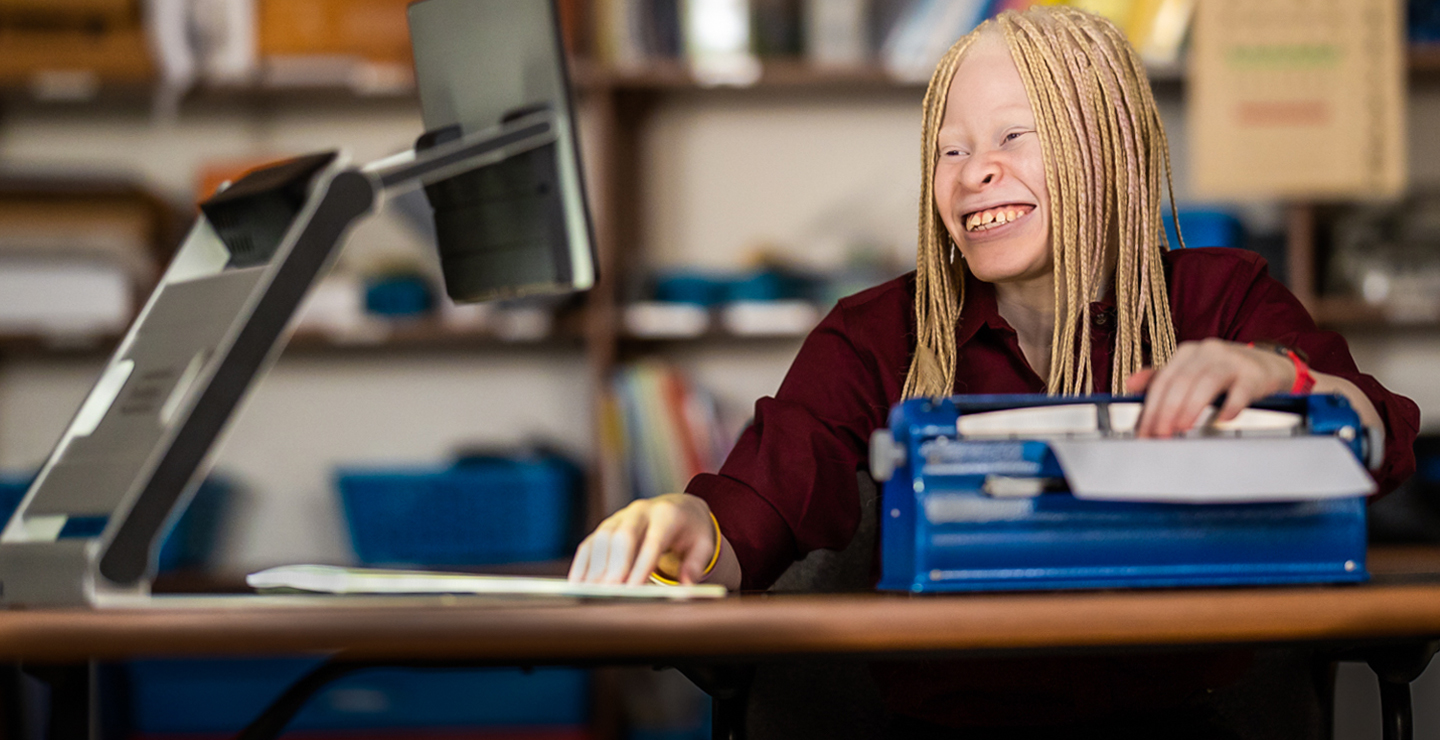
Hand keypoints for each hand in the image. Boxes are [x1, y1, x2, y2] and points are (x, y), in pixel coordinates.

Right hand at [567, 493, 716, 585]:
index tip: (632, 588)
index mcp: (667, 515)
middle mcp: (640, 511)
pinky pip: (590, 543)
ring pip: (602, 538)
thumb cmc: (691, 531)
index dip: (641, 565)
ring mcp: (620, 517)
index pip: (652, 541)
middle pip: (623, 536)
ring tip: (591, 593)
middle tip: (608, 592)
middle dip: (615, 565)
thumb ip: (696, 565)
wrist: (679, 507)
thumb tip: (686, 589)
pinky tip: (578, 584)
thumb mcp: (704, 545)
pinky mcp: (606, 526)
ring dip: (595, 566)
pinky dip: (582, 564)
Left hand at [1124, 338, 1293, 437]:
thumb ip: (1161, 378)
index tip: (1145, 432)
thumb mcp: (1191, 371)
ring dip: (1191, 407)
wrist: (1268, 365)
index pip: (1162, 381)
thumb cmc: (1224, 372)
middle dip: (1166, 411)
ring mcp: (1232, 360)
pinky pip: (1241, 390)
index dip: (1151, 407)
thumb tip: (1130, 384)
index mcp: (1187, 354)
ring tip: (1181, 428)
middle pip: (1180, 382)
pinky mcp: (1254, 374)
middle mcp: (1207, 352)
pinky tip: (1221, 420)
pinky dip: (1230, 406)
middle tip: (1161, 435)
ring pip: (1206, 382)